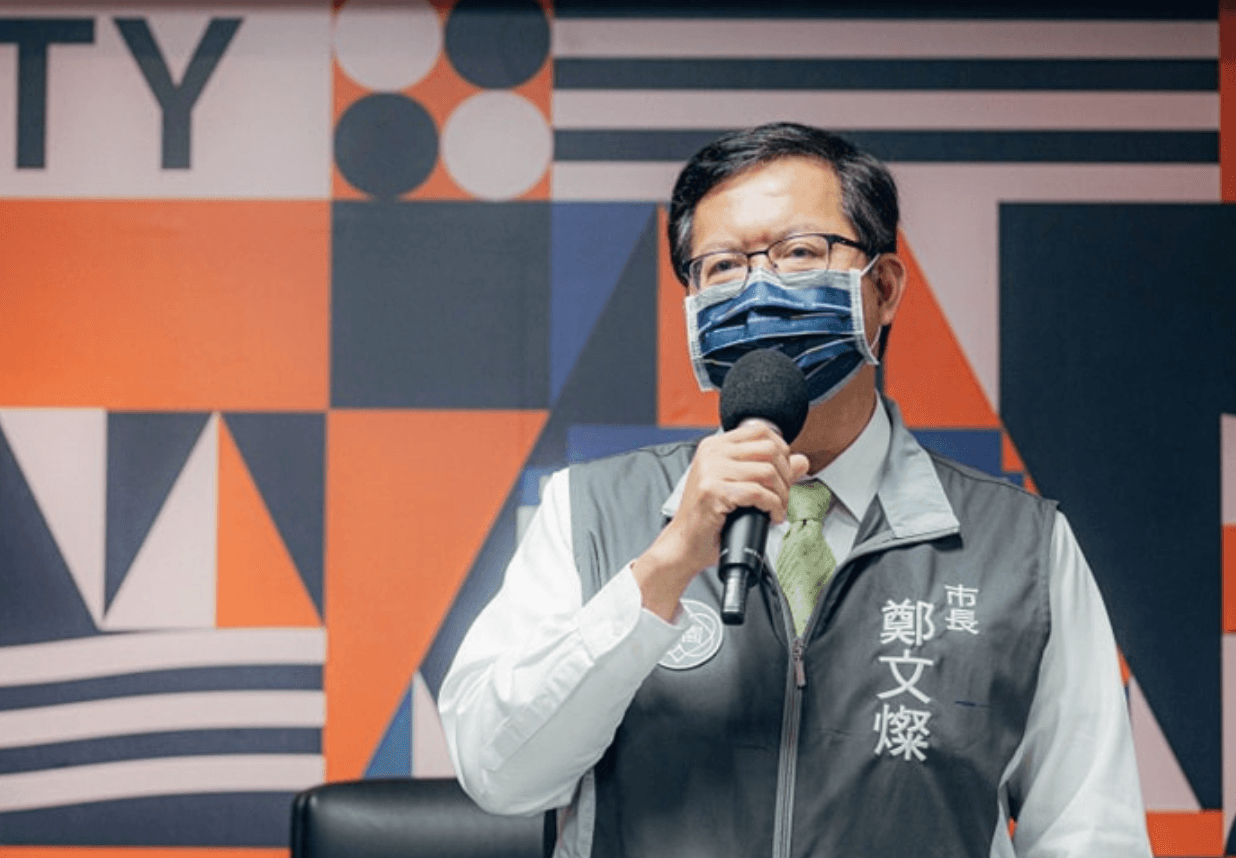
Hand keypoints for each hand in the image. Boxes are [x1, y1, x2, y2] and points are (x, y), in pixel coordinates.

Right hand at [633, 421, 810, 619]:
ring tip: (778, 508)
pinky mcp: (713, 491)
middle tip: (783, 495)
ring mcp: (710, 470)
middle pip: (769, 450)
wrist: (684, 544)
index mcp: (715, 446)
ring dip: (781, 495)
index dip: (782, 451)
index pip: (761, 432)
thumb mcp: (738, 486)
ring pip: (767, 472)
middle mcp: (711, 453)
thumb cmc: (708, 518)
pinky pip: (758, 493)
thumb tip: (801, 461)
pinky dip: (773, 507)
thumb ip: (769, 469)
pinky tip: (772, 516)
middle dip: (785, 475)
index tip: (784, 472)